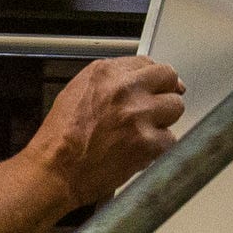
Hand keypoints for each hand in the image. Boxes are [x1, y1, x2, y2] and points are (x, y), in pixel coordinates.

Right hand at [24, 55, 183, 208]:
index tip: (157, 87)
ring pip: (176, 107)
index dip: (154, 78)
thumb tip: (139, 81)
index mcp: (106, 72)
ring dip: (164, 120)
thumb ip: (110, 81)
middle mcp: (125, 88)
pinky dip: (160, 147)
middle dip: (165, 92)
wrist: (56, 170)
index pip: (148, 63)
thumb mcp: (77, 92)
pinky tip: (141, 151)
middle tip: (157, 108)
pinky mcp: (148, 142)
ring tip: (144, 132)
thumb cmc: (61, 137)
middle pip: (169, 78)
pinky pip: (171, 139)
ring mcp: (139, 114)